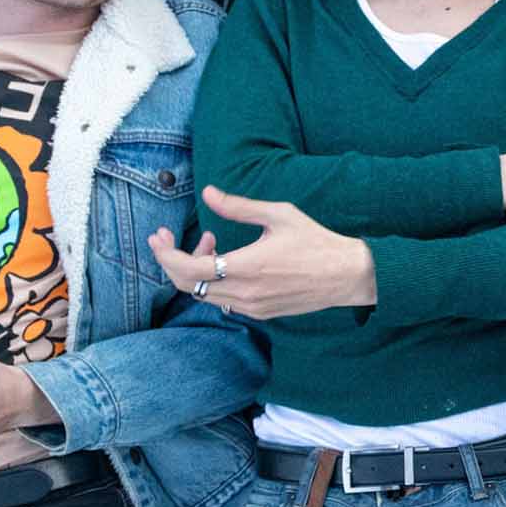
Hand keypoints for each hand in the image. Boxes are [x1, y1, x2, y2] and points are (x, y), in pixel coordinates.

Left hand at [147, 187, 376, 319]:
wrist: (346, 275)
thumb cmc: (316, 241)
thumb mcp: (278, 214)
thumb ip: (238, 206)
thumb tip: (207, 193)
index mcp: (246, 266)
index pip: (188, 268)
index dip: (165, 254)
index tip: (159, 236)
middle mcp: (244, 293)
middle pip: (187, 284)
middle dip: (170, 260)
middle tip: (166, 238)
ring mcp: (251, 307)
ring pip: (203, 294)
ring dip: (195, 269)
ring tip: (210, 242)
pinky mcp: (260, 313)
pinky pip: (222, 300)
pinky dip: (213, 280)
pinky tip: (227, 260)